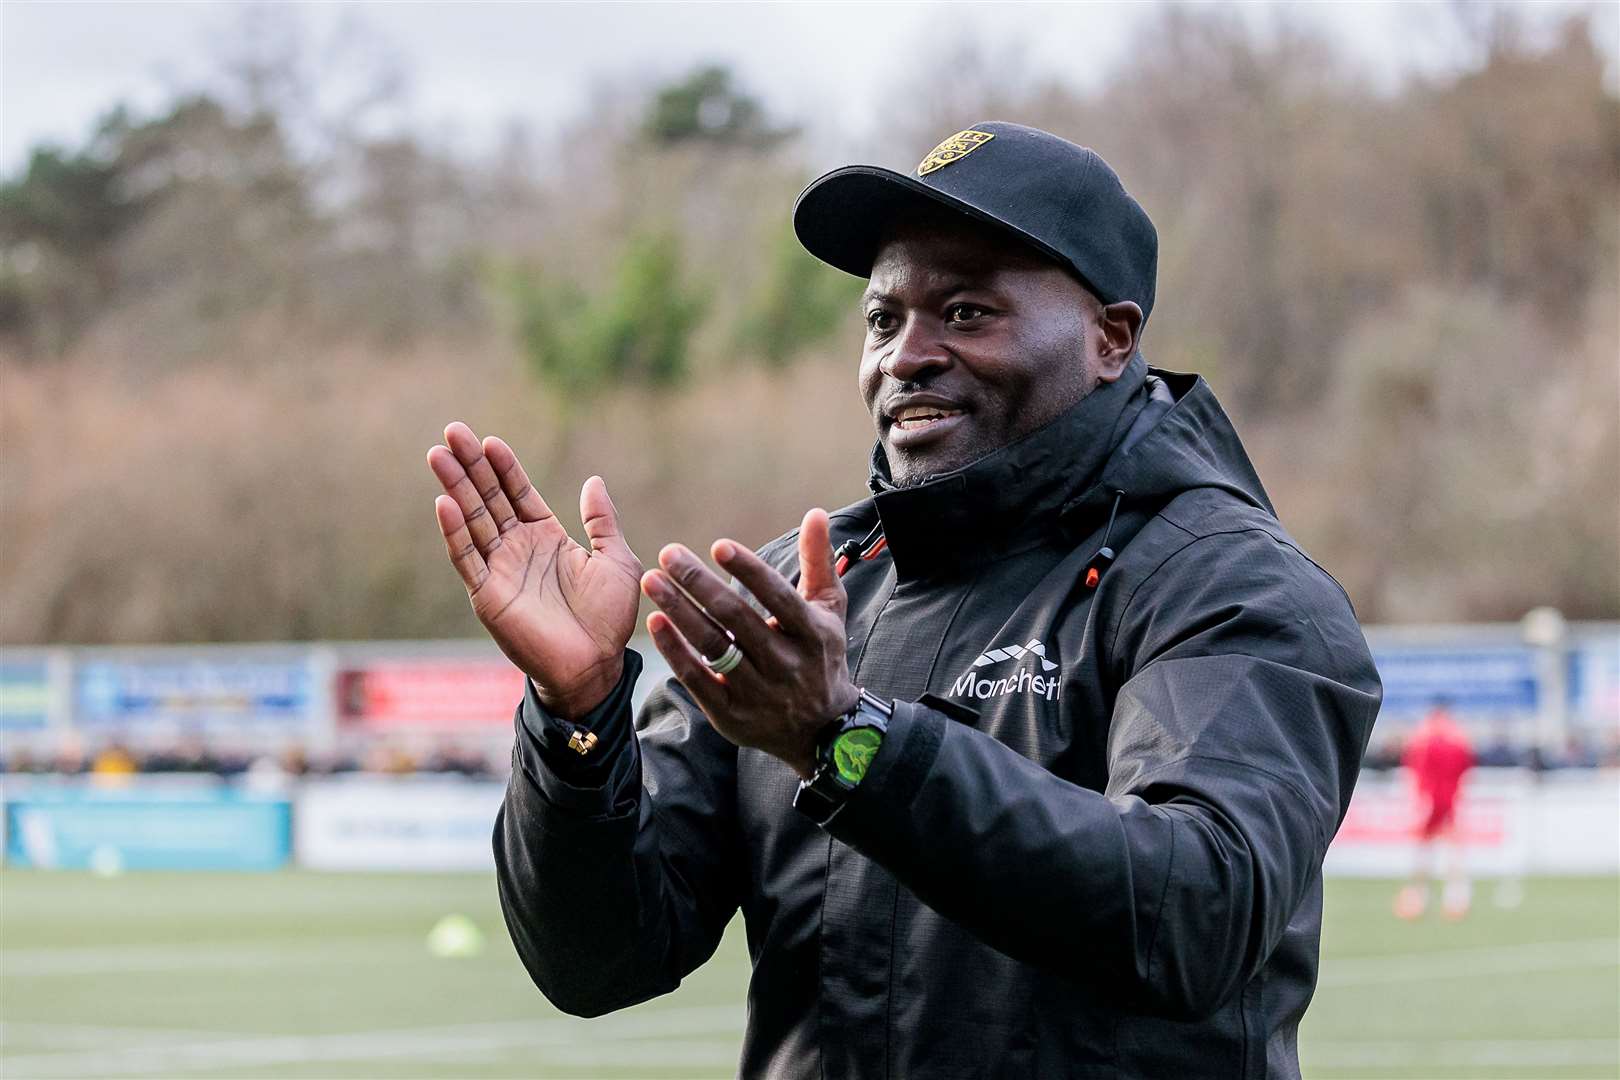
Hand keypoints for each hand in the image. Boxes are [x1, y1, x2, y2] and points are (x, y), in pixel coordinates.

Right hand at [427, 422, 641, 717]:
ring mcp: (500, 570)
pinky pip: (467, 558)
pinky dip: (455, 531)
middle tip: (452, 430)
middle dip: (471, 465)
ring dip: (455, 487)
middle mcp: (518, 549)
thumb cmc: (608, 618)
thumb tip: (594, 480)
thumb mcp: (615, 559)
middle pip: (489, 498)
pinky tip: (445, 502)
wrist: (596, 665)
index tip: (490, 440)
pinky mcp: (488, 594)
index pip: (518, 493)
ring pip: (472, 520)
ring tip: (438, 453)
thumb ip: (601, 521)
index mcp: (546, 537)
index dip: (504, 467)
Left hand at [640, 508, 858, 777]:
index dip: (749, 571)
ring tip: (652, 580)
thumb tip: (815, 513)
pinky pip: (697, 679)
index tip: (719, 545)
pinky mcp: (731, 715)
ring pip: (712, 647)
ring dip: (679, 611)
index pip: (778, 597)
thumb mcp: (829, 611)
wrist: (822, 732)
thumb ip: (819, 562)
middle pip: (736, 619)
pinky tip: (655, 623)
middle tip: (669, 554)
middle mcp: (785, 664)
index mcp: (812, 634)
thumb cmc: (821, 656)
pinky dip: (674, 651)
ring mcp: (757, 692)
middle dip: (699, 584)